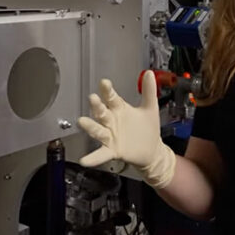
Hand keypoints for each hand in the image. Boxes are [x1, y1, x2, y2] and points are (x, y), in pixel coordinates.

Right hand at [78, 71, 175, 188]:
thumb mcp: (150, 108)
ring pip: (98, 130)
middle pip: (101, 112)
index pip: (111, 97)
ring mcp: (110, 136)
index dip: (107, 90)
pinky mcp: (112, 150)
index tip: (104, 82)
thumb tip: (148, 73)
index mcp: (119, 109)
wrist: (152, 150)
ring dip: (90, 126)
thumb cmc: (147, 129)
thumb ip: (148, 91)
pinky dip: (92, 158)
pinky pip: (101, 154)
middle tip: (93, 98)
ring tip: (82, 122)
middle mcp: (111, 121)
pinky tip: (84, 160)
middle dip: (96, 105)